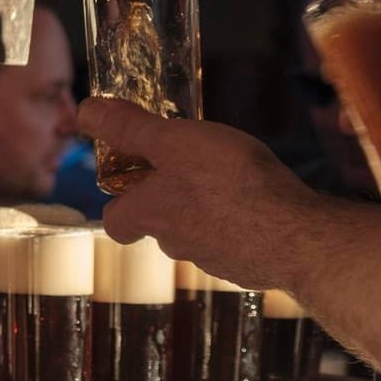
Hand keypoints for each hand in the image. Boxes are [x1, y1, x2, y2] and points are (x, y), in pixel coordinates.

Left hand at [79, 97, 326, 290]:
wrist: (295, 237)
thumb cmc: (230, 184)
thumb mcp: (175, 140)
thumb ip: (131, 128)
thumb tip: (85, 113)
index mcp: (150, 215)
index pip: (115, 222)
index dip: (120, 202)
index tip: (133, 180)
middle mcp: (176, 244)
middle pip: (160, 224)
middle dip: (171, 199)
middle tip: (194, 167)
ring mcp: (216, 260)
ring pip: (200, 233)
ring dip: (210, 210)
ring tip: (235, 180)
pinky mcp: (252, 267)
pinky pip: (238, 243)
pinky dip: (245, 225)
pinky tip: (265, 204)